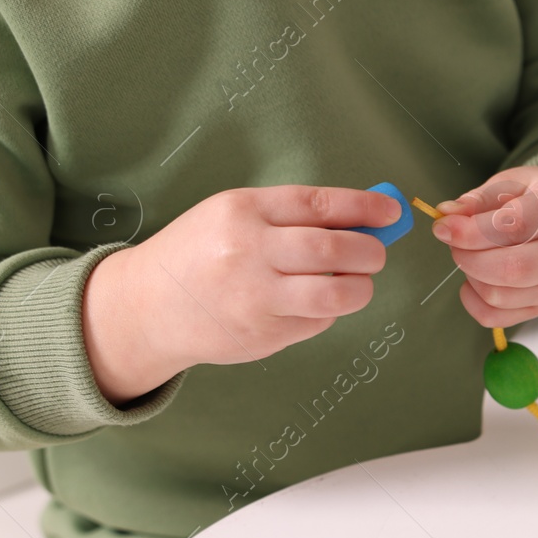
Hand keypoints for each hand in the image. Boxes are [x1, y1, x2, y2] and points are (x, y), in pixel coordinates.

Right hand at [82, 186, 397, 403]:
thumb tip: (363, 218)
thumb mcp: (233, 216)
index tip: (391, 213)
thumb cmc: (201, 253)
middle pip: (332, 250)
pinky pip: (316, 322)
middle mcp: (247, 252)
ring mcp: (254, 297)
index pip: (318, 204)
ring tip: (359, 284)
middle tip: (376, 255)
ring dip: (361, 289)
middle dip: (369, 252)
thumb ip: (292, 216)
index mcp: (242, 211)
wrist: (147, 305)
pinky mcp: (260, 333)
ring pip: (334, 295)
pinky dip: (328, 313)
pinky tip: (313, 305)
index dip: (363, 208)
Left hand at [434, 165, 537, 326]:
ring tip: (471, 257)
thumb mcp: (513, 184)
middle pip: (514, 269)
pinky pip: (500, 318)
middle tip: (455, 243)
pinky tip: (474, 281)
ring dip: (472, 277)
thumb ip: (479, 199)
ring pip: (503, 297)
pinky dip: (474, 302)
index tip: (442, 228)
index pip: (516, 226)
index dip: (471, 231)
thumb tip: (447, 214)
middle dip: (469, 258)